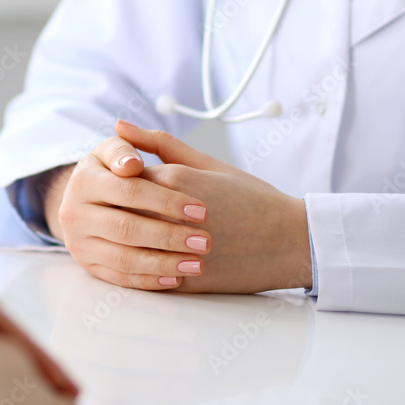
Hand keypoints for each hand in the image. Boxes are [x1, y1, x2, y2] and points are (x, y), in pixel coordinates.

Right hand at [44, 135, 214, 289]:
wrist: (85, 197)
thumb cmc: (113, 169)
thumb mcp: (116, 150)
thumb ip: (128, 147)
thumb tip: (132, 163)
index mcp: (85, 179)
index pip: (130, 191)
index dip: (166, 201)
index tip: (201, 210)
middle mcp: (74, 213)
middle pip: (127, 228)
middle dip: (170, 236)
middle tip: (206, 241)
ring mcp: (78, 242)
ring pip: (124, 258)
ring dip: (164, 263)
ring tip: (197, 264)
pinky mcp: (87, 265)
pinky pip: (119, 278)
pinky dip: (149, 280)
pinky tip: (176, 278)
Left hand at [116, 120, 312, 292]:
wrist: (289, 240)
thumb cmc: (252, 198)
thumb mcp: (208, 162)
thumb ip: (160, 144)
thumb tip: (119, 126)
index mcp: (176, 181)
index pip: (122, 177)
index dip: (119, 181)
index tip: (121, 183)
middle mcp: (171, 215)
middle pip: (119, 211)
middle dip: (115, 211)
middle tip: (118, 211)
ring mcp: (178, 250)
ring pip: (128, 246)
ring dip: (123, 241)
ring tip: (128, 236)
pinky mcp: (185, 278)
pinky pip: (145, 275)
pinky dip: (138, 269)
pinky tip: (143, 260)